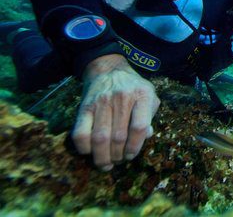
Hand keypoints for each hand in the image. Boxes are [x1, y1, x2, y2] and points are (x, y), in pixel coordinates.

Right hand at [72, 54, 159, 170]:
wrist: (109, 70)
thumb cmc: (133, 88)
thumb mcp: (149, 96)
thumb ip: (151, 116)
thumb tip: (147, 136)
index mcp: (142, 95)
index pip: (139, 127)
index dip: (135, 147)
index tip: (131, 155)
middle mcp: (122, 97)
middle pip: (118, 137)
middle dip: (118, 156)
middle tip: (118, 161)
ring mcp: (101, 102)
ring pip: (99, 138)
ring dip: (102, 157)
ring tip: (106, 164)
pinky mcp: (84, 107)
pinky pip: (80, 133)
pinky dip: (84, 148)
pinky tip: (90, 151)